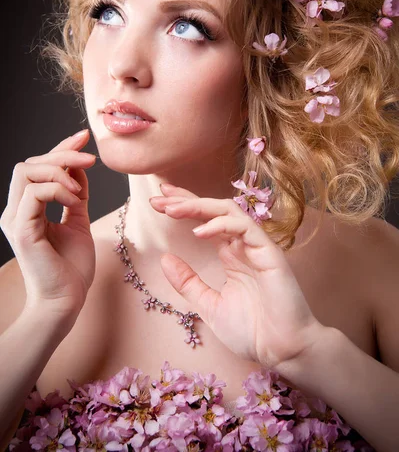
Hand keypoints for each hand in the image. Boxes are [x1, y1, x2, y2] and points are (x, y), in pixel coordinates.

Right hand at [0, 129, 96, 318]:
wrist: (67, 301)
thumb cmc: (72, 267)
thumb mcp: (78, 221)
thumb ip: (75, 194)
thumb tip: (78, 167)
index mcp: (28, 209)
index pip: (38, 167)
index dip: (61, 148)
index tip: (85, 137)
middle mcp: (17, 211)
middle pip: (29, 163)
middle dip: (62, 153)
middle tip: (91, 158)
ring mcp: (16, 219)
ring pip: (26, 171)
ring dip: (59, 170)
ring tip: (80, 189)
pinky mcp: (22, 229)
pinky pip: (34, 193)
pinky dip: (57, 189)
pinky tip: (74, 199)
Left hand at [150, 184, 324, 371]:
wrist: (283, 352)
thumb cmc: (253, 331)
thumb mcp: (210, 305)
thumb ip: (188, 282)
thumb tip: (165, 259)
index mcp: (231, 255)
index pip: (206, 221)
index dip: (184, 208)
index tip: (158, 203)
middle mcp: (243, 245)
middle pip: (214, 209)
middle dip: (186, 200)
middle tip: (159, 197)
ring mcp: (256, 246)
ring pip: (228, 211)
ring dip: (199, 206)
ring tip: (172, 209)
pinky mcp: (269, 252)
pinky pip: (245, 227)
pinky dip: (221, 224)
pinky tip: (199, 232)